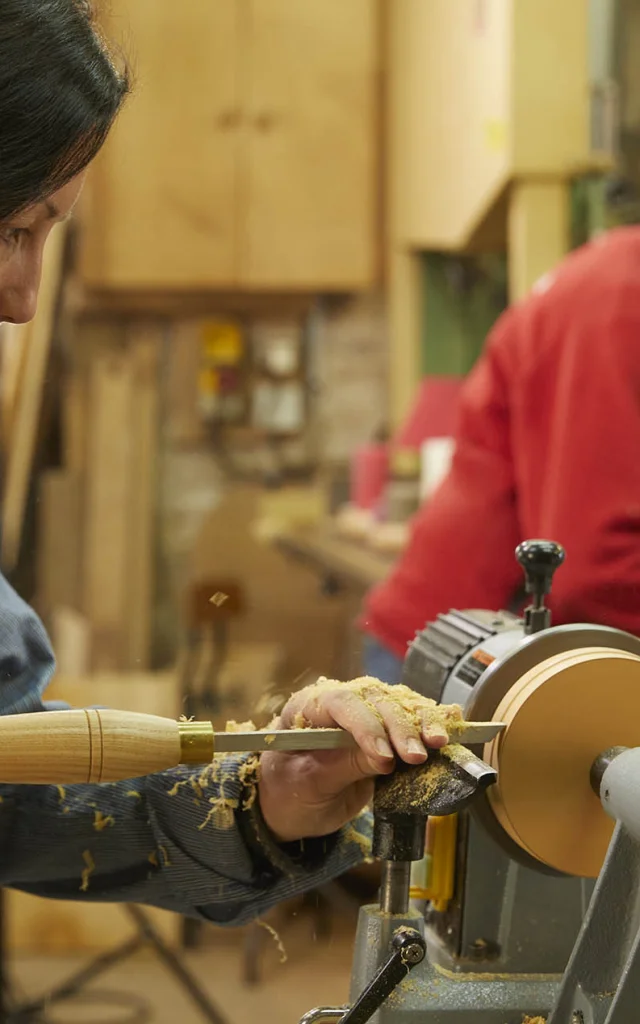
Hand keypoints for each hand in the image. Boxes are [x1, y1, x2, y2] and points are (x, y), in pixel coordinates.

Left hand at [257, 676, 461, 842]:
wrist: (287, 805)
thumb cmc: (287, 791)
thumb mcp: (307, 785)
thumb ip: (342, 767)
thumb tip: (384, 760)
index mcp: (308, 707)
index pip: (341, 703)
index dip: (366, 726)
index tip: (383, 758)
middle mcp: (340, 702)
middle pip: (375, 700)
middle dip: (399, 726)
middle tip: (415, 756)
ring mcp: (365, 714)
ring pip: (399, 704)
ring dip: (422, 721)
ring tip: (438, 742)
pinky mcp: (386, 731)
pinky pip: (412, 717)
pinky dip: (433, 720)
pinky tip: (450, 724)